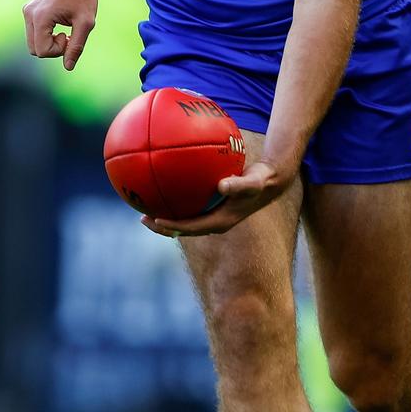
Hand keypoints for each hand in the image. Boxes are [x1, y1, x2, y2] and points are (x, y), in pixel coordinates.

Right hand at [23, 0, 96, 70]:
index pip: (42, 51)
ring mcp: (27, 10)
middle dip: (52, 48)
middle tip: (68, 35)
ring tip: (65, 29)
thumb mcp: (86, 23)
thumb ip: (76, 47)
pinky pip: (34, 31)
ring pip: (33, 42)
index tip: (70, 36)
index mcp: (40, 18)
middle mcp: (29, 14)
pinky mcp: (29, 8)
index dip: (59, 50)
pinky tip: (60, 22)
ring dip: (49, 41)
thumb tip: (68, 67)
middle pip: (34, 49)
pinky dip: (46, 33)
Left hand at [140, 160, 289, 237]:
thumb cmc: (259, 182)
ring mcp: (211, 215)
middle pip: (182, 229)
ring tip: (145, 206)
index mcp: (219, 222)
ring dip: (165, 216)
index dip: (172, 227)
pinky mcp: (211, 206)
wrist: (267, 182)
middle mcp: (212, 222)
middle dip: (161, 226)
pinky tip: (165, 186)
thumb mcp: (251, 184)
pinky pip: (189, 206)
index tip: (155, 220)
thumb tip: (221, 185)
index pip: (191, 228)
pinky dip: (176, 200)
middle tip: (142, 218)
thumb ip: (238, 185)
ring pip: (183, 220)